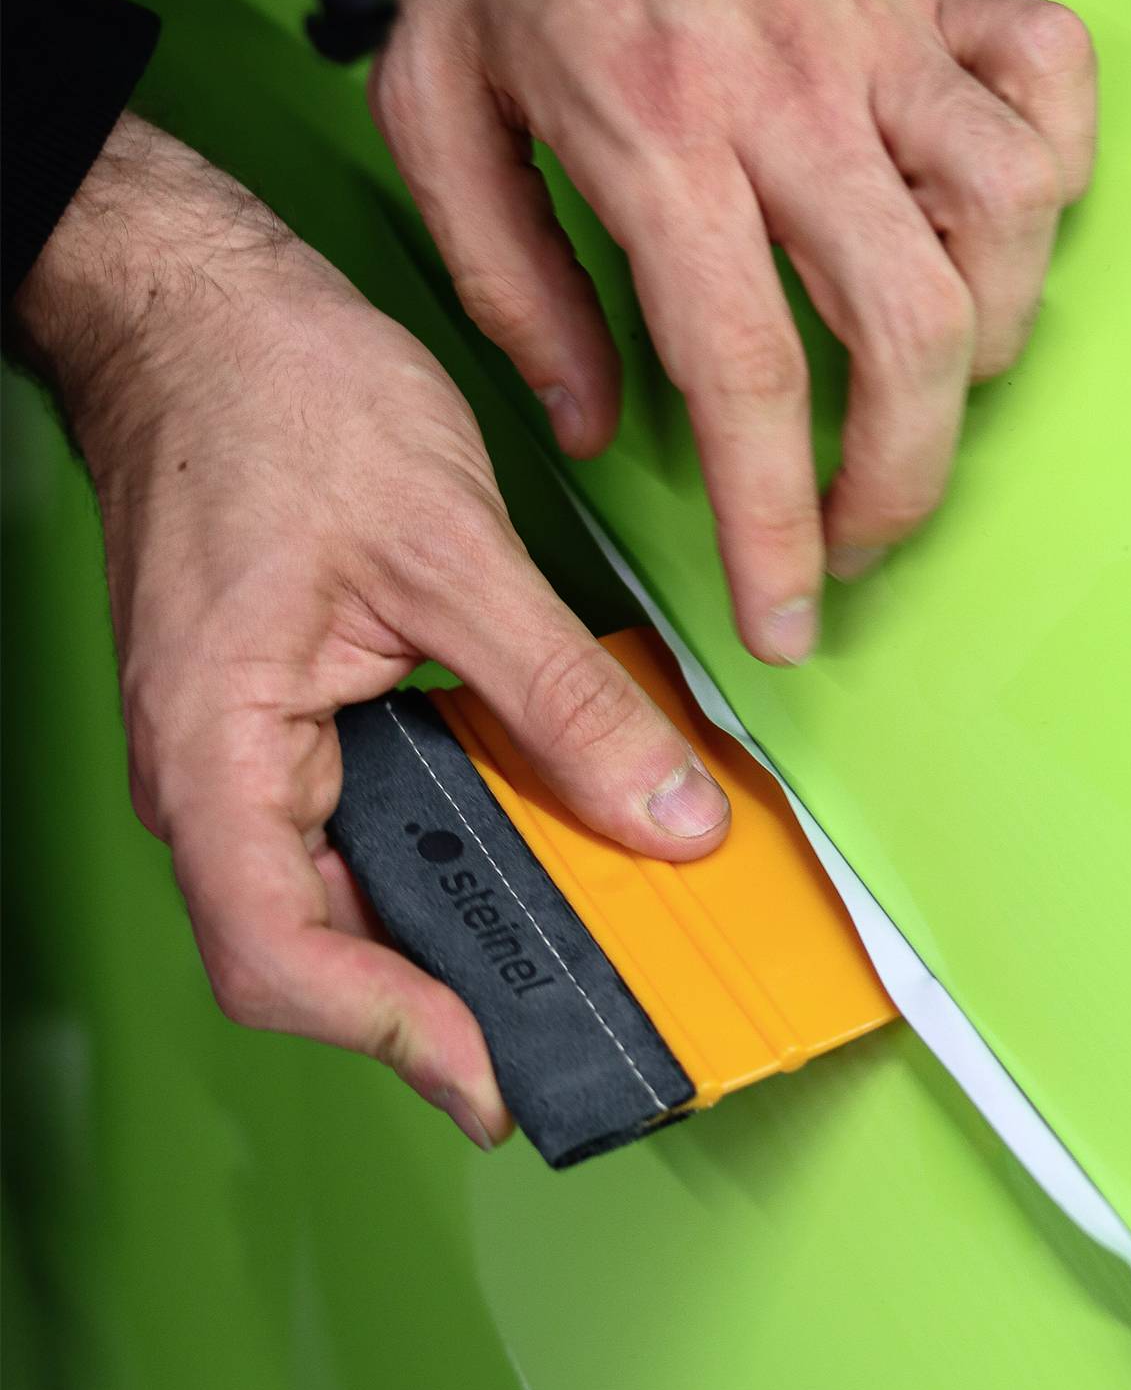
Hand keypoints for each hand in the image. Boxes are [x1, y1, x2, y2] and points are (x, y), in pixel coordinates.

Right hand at [13, 114, 730, 1148]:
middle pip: (322, 946)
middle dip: (441, 996)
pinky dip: (456, 840)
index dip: (391, 1034)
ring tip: (572, 934)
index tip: (495, 1076)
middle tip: (566, 1016)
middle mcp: (223, 772)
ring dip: (457, 919)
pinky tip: (533, 831)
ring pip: (352, 888)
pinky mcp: (294, 716)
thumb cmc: (277, 400)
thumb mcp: (452, 551)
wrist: (206, 314)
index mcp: (220, 749)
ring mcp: (254, 750)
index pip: (280, 952)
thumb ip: (563, 698)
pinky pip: (371, 816)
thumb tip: (665, 813)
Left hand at [373, 0, 1095, 661]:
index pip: (746, 373)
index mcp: (658, 133)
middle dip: (902, 477)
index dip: (776, 523)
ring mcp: (885, 32)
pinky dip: (1050, 172)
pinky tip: (990, 226)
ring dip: (985, 343)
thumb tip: (590, 423)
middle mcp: (794, 91)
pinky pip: (1053, 81)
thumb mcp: (437, 107)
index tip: (786, 617)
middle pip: (909, 328)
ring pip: (1010, 218)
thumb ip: (508, 284)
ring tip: (919, 387)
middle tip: (863, 535)